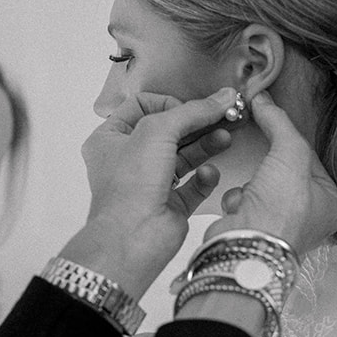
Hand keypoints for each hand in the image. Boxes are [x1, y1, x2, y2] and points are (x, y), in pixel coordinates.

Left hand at [62, 88, 237, 297]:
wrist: (133, 239)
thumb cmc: (130, 186)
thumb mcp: (157, 131)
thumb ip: (192, 111)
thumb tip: (221, 97)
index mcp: (111, 139)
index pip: (142, 106)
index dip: (168, 103)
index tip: (190, 108)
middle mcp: (129, 160)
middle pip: (169, 131)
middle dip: (196, 123)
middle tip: (223, 115)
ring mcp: (150, 184)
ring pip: (184, 157)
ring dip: (206, 145)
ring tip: (225, 137)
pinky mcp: (170, 205)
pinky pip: (193, 185)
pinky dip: (204, 177)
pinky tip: (209, 173)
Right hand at [208, 92, 336, 256]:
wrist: (246, 246)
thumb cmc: (281, 208)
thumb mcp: (289, 153)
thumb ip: (279, 122)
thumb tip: (263, 98)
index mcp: (333, 203)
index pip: (313, 159)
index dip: (292, 142)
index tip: (276, 126)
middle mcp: (312, 217)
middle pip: (286, 170)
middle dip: (270, 168)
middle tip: (266, 165)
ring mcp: (282, 225)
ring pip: (263, 184)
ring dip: (252, 184)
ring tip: (253, 194)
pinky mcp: (255, 229)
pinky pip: (245, 200)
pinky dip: (238, 200)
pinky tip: (241, 208)